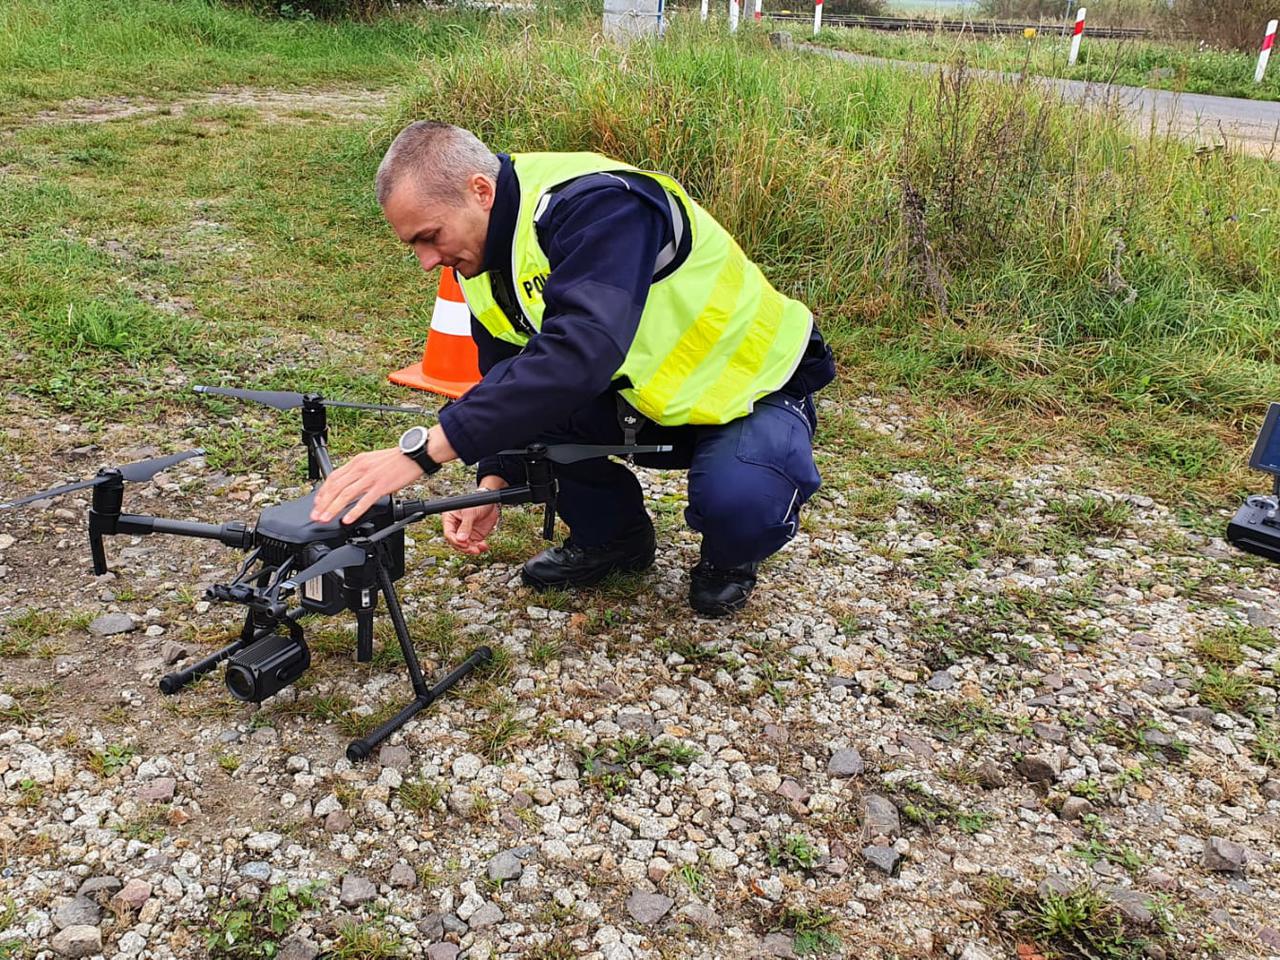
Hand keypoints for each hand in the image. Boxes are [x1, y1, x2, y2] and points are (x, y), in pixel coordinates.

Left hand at [310, 447, 424, 524]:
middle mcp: (361, 468)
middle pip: (336, 487)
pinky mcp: (381, 486)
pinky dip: (354, 511)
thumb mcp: (372, 460)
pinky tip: (347, 519)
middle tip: (315, 515)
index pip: (333, 477)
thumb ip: (360, 471)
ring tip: (325, 518)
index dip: (323, 491)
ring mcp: (371, 478)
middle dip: (323, 503)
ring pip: (346, 495)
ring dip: (333, 508)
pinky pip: (365, 501)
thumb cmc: (396, 459)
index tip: (317, 503)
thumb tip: (350, 483)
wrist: (414, 454)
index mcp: (357, 462)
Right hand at [443, 502, 499, 554]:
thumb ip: (465, 526)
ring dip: (473, 549)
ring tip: (481, 547)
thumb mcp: (470, 512)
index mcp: (450, 519)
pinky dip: (480, 547)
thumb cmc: (477, 501)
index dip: (455, 541)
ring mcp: (466, 533)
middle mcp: (456, 527)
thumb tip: (461, 540)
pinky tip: (484, 546)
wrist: (491, 502)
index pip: (449, 533)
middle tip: (473, 549)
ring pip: (465, 546)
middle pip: (456, 542)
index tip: (464, 544)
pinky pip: (475, 545)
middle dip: (464, 547)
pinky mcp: (475, 536)